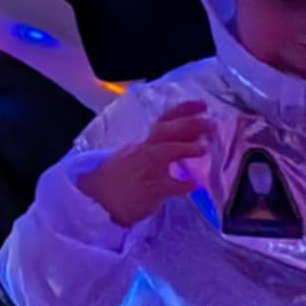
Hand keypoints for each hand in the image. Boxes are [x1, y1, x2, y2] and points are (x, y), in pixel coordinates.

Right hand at [76, 101, 209, 226]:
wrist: (96, 200)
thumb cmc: (120, 181)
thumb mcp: (138, 159)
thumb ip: (164, 149)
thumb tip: (193, 140)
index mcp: (142, 144)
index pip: (163, 121)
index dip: (183, 110)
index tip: (202, 104)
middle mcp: (141, 152)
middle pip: (163, 131)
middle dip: (187, 124)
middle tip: (209, 123)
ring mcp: (143, 170)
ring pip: (161, 152)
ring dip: (182, 148)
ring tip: (202, 149)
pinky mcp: (147, 191)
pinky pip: (167, 186)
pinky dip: (182, 184)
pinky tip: (194, 184)